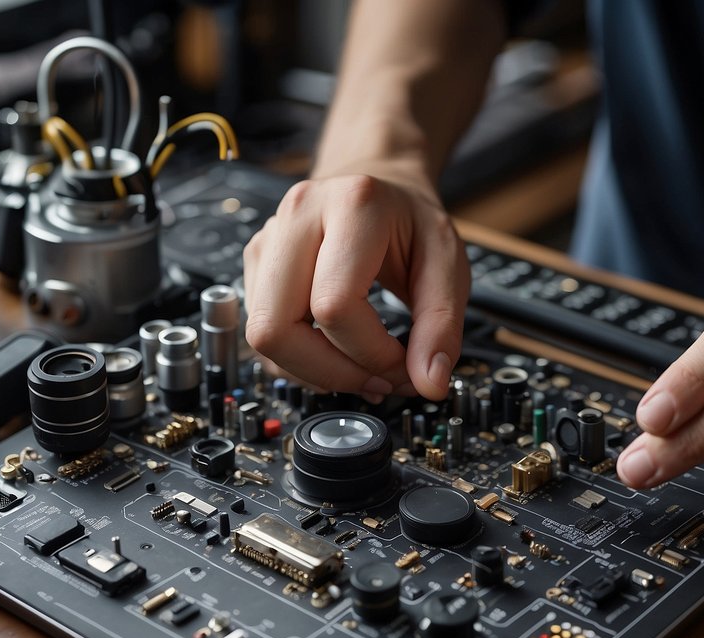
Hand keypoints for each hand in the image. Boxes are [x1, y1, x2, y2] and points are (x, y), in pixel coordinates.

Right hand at [243, 165, 469, 402]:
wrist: (377, 187)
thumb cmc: (411, 224)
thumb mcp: (448, 264)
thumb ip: (442, 325)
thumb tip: (430, 384)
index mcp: (351, 205)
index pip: (334, 305)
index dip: (371, 354)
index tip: (406, 365)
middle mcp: (296, 218)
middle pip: (276, 328)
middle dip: (332, 373)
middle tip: (379, 379)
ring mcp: (267, 242)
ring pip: (263, 338)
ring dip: (315, 372)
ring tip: (363, 369)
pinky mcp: (255, 266)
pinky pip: (264, 337)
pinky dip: (302, 363)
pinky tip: (338, 356)